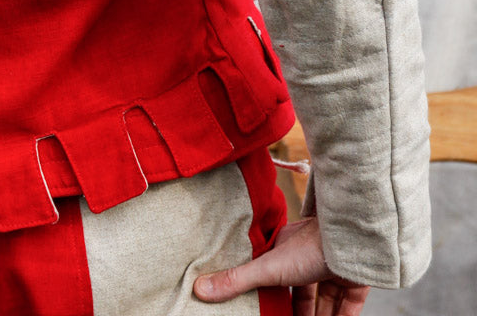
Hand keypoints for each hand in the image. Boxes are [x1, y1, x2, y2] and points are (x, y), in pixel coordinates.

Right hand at [192, 217, 369, 315]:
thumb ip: (237, 280)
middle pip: (301, 290)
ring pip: (324, 299)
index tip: (266, 307)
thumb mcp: (267, 268)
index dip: (271, 292)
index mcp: (285, 249)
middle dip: (297, 311)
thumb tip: (198, 288)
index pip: (275, 274)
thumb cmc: (307, 248)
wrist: (350, 243)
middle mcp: (308, 258)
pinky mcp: (353, 282)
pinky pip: (348, 305)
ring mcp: (332, 269)